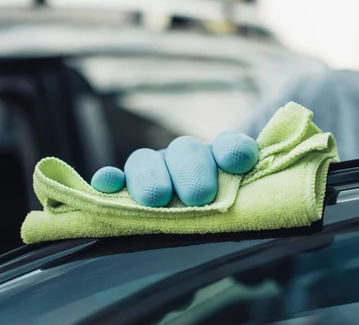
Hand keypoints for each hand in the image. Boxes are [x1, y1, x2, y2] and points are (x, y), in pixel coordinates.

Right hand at [90, 131, 258, 206]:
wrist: (196, 214)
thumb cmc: (220, 212)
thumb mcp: (238, 203)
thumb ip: (246, 195)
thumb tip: (250, 181)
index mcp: (219, 158)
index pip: (229, 145)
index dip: (234, 149)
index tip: (239, 162)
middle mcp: (186, 157)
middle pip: (185, 150)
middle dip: (191, 171)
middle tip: (199, 196)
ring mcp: (154, 168)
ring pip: (146, 160)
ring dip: (151, 177)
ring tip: (156, 198)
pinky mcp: (127, 185)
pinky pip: (115, 179)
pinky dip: (110, 180)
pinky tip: (108, 183)